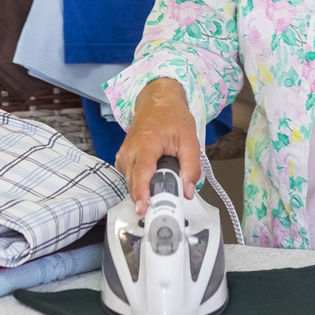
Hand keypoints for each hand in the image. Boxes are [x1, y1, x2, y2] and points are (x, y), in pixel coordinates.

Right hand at [113, 78, 201, 215]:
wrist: (158, 102)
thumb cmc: (172, 118)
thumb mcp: (190, 140)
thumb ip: (191, 167)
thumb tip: (188, 191)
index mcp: (147, 143)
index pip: (142, 172)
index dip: (142, 192)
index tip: (143, 208)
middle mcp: (131, 149)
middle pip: (133, 182)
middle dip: (145, 199)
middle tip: (160, 212)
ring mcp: (124, 154)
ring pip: (129, 182)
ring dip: (143, 191)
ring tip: (160, 193)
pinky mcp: (123, 158)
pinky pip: (128, 178)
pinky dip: (138, 184)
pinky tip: (151, 181)